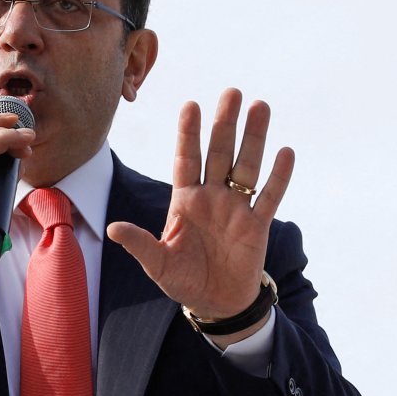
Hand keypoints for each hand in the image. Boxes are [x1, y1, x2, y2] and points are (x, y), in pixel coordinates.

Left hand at [107, 88, 293, 344]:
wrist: (216, 304)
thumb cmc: (182, 280)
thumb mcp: (157, 264)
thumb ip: (140, 244)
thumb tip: (112, 228)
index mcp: (184, 200)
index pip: (186, 159)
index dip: (188, 133)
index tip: (191, 104)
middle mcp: (211, 197)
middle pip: (218, 152)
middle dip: (224, 123)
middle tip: (232, 91)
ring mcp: (236, 208)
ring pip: (246, 165)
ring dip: (254, 137)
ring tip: (260, 106)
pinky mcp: (257, 225)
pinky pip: (269, 196)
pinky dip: (278, 176)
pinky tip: (285, 152)